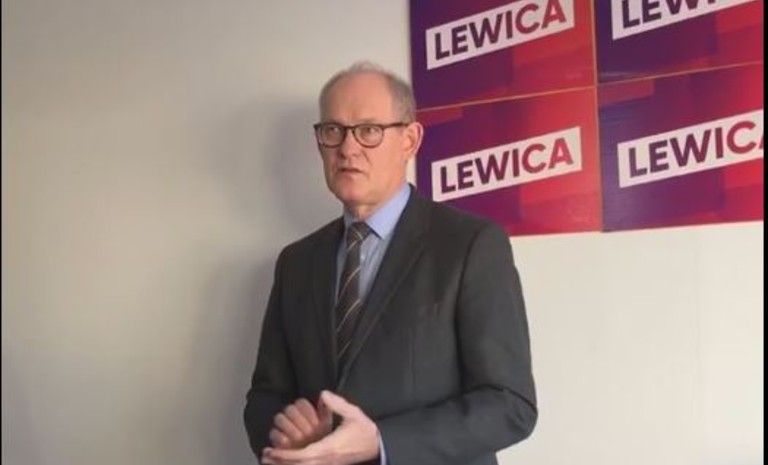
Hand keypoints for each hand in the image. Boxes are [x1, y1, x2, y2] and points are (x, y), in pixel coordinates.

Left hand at [261, 390, 379, 464]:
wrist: (377, 445)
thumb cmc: (364, 429)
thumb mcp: (353, 413)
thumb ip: (337, 404)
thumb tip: (322, 394)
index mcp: (331, 446)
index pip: (305, 454)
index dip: (287, 455)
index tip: (272, 450)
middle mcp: (327, 458)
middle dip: (281, 462)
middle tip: (264, 455)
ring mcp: (329, 463)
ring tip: (270, 459)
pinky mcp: (330, 464)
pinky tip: (287, 462)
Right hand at [268, 398, 331, 449]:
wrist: (313, 453)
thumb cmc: (320, 435)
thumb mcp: (325, 422)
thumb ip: (325, 409)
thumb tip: (324, 394)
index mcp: (303, 408)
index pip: (301, 403)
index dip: (308, 412)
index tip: (317, 423)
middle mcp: (291, 414)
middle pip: (289, 409)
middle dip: (299, 420)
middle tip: (309, 432)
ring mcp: (282, 425)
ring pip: (279, 418)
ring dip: (289, 428)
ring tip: (300, 438)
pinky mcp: (275, 437)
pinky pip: (273, 433)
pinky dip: (280, 438)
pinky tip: (289, 443)